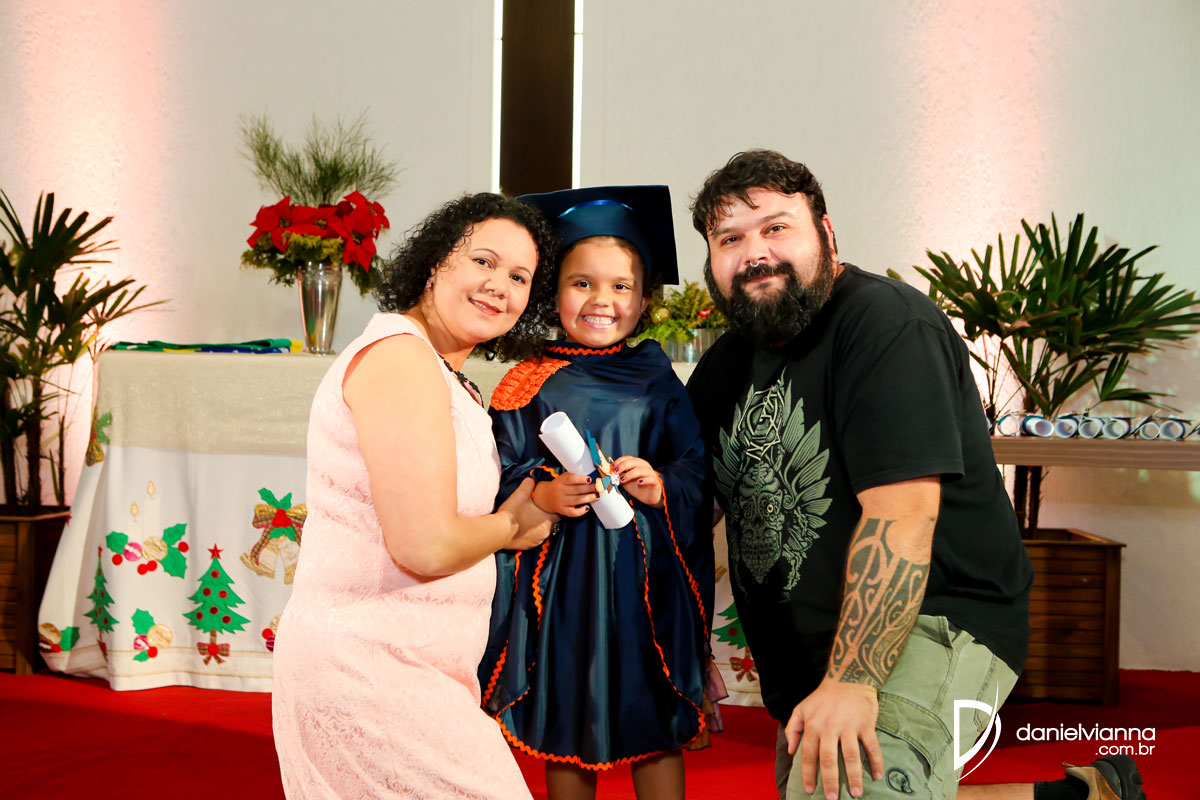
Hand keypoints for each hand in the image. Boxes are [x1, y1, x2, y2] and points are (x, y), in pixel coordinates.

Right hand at [498, 478, 557, 549]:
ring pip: (541, 532)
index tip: (547, 506)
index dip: (553, 509)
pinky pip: (533, 539)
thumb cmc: (513, 513)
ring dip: (537, 527)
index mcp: (547, 520)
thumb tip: (531, 480)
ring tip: (528, 520)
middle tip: (535, 511)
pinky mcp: (528, 547)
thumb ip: (528, 485)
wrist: (499, 531)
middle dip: (544, 518)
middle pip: (549, 523)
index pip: (558, 515)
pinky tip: (522, 528)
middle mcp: (545, 532)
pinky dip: (530, 534)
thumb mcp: (520, 494)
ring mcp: (537, 541)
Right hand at [532, 472, 598, 516]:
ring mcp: (561, 502)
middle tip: (599, 487)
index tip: (590, 479)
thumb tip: (590, 476)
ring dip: (588, 498)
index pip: (570, 479)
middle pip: (576, 490)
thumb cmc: (559, 486)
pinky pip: (572, 512)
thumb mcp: (562, 478)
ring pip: (576, 500)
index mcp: (560, 481)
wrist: (545, 497)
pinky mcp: (562, 510)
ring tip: (597, 496)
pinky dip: (580, 511)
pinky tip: (587, 508)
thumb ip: (573, 476)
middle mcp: (560, 491)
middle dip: (589, 488)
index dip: (580, 479)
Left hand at [611, 456, 662, 508]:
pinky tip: (639, 482)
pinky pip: (650, 478)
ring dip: (630, 474)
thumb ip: (618, 476)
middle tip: (616, 472)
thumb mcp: (625, 481)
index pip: (628, 458)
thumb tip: (609, 473)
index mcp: (637, 463)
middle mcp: (644, 466)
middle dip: (623, 466)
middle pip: (634, 462)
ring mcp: (650, 473)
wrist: (648, 497)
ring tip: (623, 480)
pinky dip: (644, 480)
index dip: (620, 461)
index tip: (612, 467)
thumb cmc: (636, 487)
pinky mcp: (655, 481)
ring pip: (641, 470)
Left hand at [785, 677, 883, 799]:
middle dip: (830, 781)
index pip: (808, 755)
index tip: (810, 790)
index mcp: (813, 726)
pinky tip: (877, 775)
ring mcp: (849, 726)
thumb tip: (791, 751)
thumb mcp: (801, 708)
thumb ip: (792, 729)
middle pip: (829, 760)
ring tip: (856, 792)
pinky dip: (876, 762)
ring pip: (851, 756)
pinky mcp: (866, 724)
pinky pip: (872, 746)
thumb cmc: (823, 697)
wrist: (848, 677)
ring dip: (854, 776)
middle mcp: (829, 728)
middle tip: (832, 798)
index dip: (808, 774)